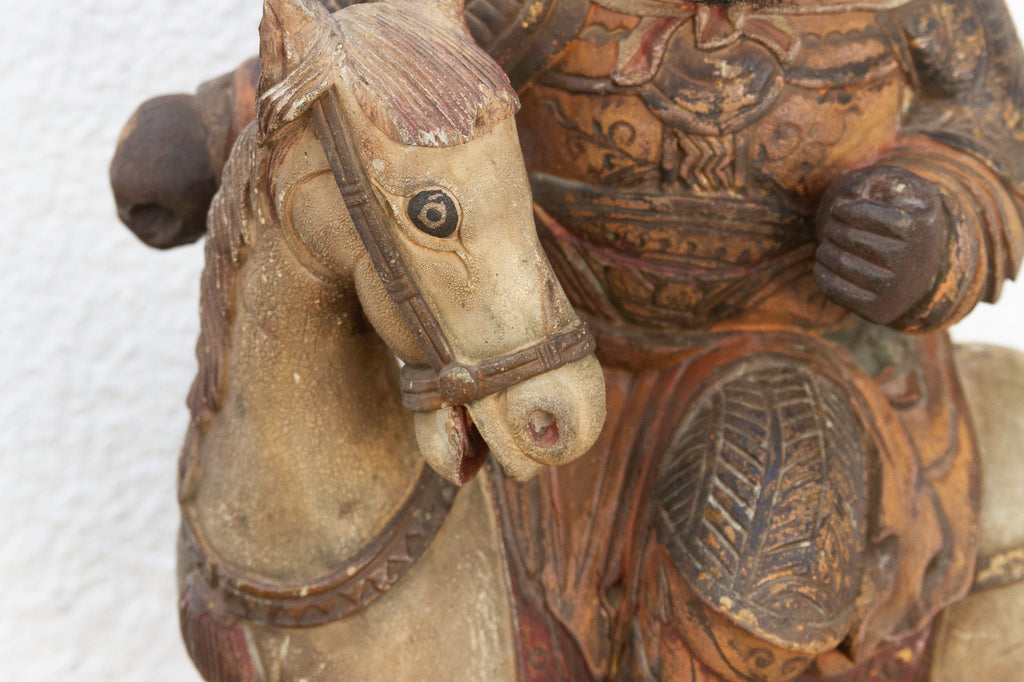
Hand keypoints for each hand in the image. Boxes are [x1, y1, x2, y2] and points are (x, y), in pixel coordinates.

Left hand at [813, 166, 948, 324]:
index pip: (865, 213)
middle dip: (832, 229)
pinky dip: (821, 274)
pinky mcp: (878, 310)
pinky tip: (822, 265)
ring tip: (825, 247)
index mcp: (918, 226)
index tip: (839, 210)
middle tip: (830, 228)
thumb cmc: (906, 227)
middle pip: (848, 237)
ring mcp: (895, 289)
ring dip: (825, 251)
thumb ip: (885, 180)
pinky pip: (835, 290)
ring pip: (840, 262)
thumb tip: (851, 188)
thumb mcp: (911, 196)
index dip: (844, 210)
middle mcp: (910, 260)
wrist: (921, 278)